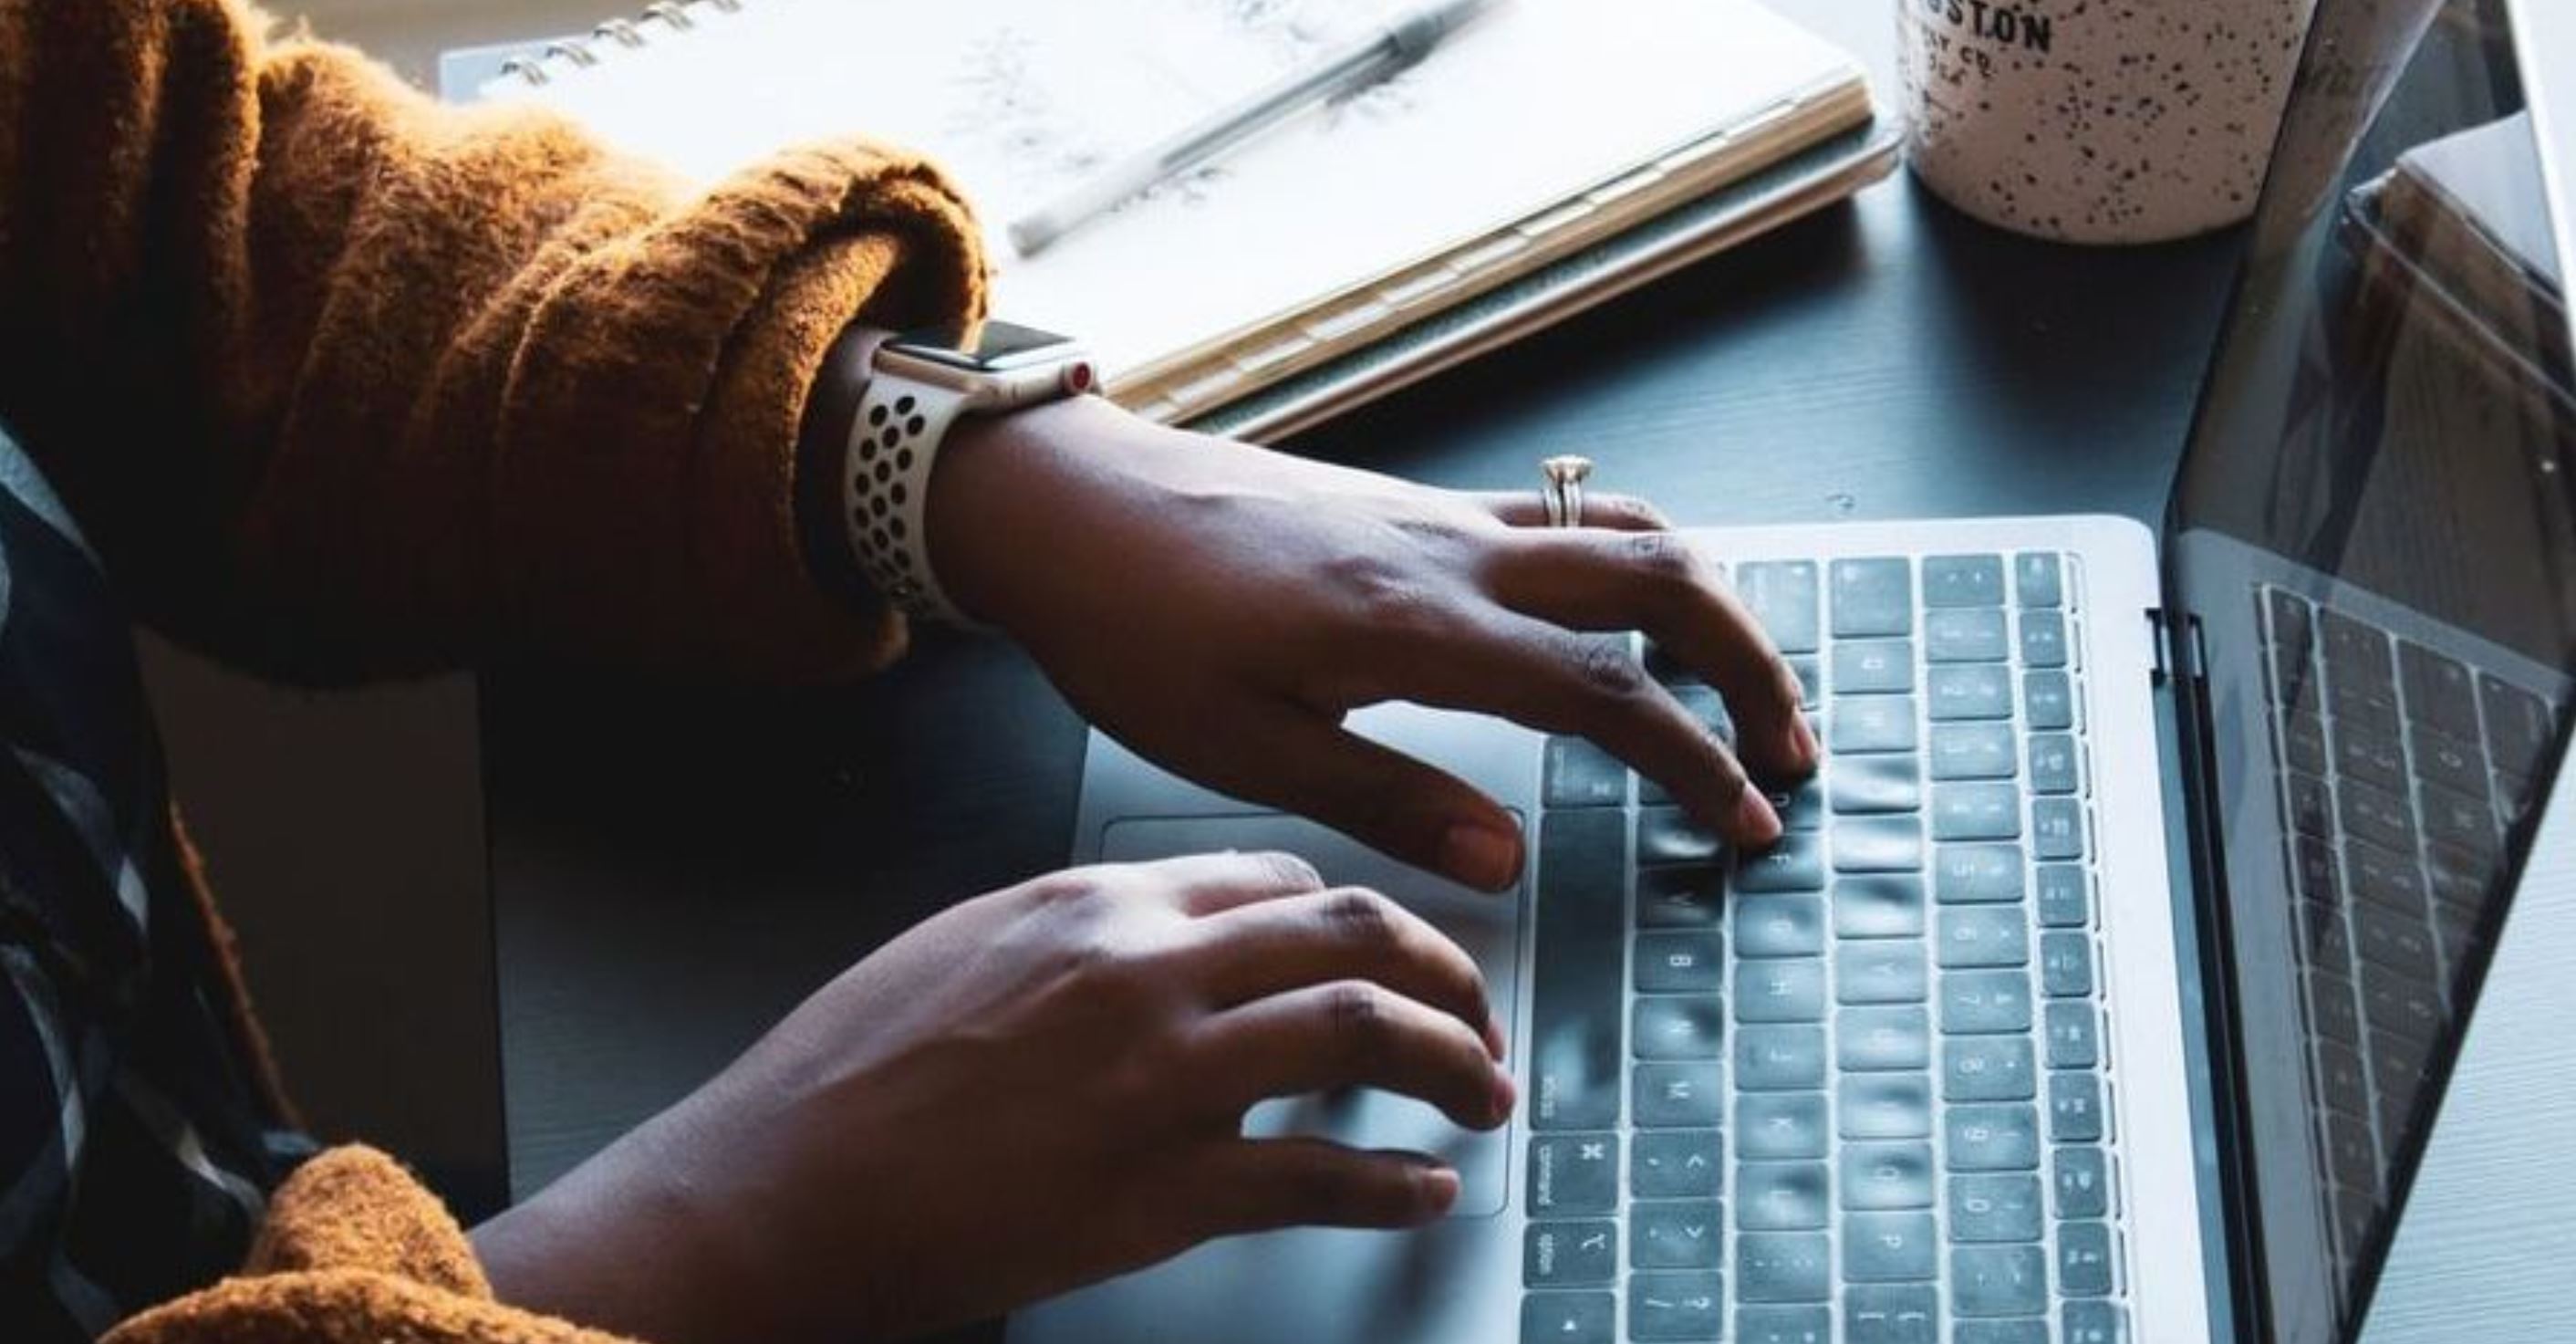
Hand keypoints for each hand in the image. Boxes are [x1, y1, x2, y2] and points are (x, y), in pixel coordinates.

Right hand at [472, 852, 1511, 1342]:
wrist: (776, 1190)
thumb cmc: (846, 1078)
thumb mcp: (964, 947)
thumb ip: (1080, 932)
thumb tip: (1172, 938)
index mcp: (1094, 903)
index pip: (1278, 879)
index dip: (1358, 916)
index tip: (1388, 953)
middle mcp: (1144, 970)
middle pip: (1352, 935)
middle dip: (1446, 972)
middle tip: (1477, 1016)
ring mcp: (1160, 1078)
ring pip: (1364, 1033)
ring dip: (1452, 1064)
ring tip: (1482, 1095)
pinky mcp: (1161, 1191)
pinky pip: (1320, 1176)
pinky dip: (1394, 1185)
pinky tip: (1422, 1190)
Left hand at [931, 397, 1817, 889]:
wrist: (1068, 505)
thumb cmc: (1132, 628)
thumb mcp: (1242, 750)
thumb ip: (1389, 803)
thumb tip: (1510, 862)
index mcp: (1415, 625)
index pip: (1606, 691)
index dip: (1694, 760)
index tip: (1745, 822)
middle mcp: (1452, 551)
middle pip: (1661, 578)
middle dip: (1750, 662)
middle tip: (1788, 750)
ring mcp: (1441, 515)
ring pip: (1625, 531)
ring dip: (1707, 603)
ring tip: (1741, 686)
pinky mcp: (1418, 505)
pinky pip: (1567, 517)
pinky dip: (1638, 563)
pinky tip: (1633, 619)